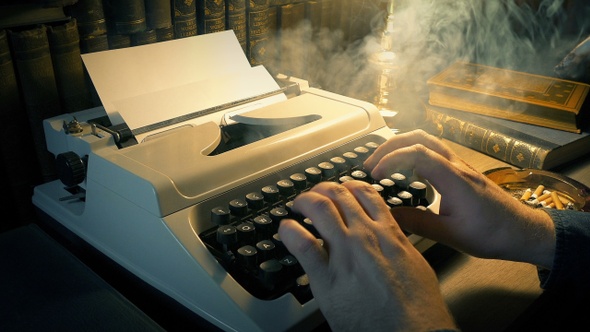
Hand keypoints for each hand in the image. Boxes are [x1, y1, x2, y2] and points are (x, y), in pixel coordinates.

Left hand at [278, 180, 455, 330]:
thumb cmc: (418, 307)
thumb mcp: (415, 263)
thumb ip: (398, 244)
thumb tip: (390, 235)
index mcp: (388, 233)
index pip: (364, 193)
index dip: (348, 186)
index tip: (341, 189)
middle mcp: (365, 237)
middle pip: (338, 195)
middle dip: (322, 189)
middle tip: (315, 194)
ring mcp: (345, 255)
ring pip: (319, 210)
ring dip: (305, 201)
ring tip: (298, 205)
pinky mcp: (327, 279)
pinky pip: (303, 245)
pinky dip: (290, 232)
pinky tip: (286, 230)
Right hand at [364, 129, 554, 268]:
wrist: (522, 231)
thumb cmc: (492, 233)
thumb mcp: (451, 235)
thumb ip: (418, 223)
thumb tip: (389, 214)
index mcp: (454, 178)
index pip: (417, 153)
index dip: (391, 159)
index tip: (376, 175)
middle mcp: (456, 165)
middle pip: (419, 138)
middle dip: (390, 146)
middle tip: (371, 164)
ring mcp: (459, 165)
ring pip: (427, 141)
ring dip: (401, 147)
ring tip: (383, 164)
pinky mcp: (460, 170)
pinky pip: (433, 152)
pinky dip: (412, 154)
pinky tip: (405, 171)